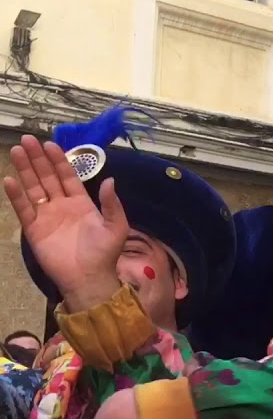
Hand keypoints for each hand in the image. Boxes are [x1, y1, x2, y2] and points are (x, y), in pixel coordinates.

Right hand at [3, 136, 126, 309]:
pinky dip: (16, 195)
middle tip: (27, 140)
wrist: (88, 278)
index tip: (50, 144)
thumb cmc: (104, 253)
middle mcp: (62, 205)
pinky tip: (9, 180)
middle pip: (47, 177)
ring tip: (16, 151)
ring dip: (25, 170)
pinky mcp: (34, 229)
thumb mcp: (116, 226)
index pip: (68, 176)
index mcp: (82, 203)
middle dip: (38, 159)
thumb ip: (112, 203)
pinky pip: (23, 209)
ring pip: (33, 188)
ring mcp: (46, 216)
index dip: (59, 161)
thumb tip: (110, 180)